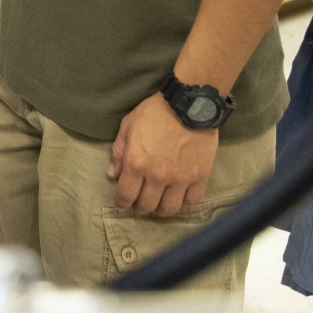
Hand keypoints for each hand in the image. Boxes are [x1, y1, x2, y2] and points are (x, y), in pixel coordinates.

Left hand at [109, 93, 218, 215]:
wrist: (189, 105)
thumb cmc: (154, 113)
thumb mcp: (128, 126)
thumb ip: (119, 152)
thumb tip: (112, 174)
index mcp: (136, 164)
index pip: (126, 195)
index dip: (121, 205)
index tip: (122, 207)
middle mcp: (157, 176)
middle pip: (147, 206)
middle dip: (140, 208)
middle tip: (140, 205)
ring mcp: (180, 178)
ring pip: (170, 208)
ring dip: (162, 208)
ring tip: (159, 202)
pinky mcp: (200, 176)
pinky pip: (192, 200)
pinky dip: (185, 200)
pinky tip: (180, 195)